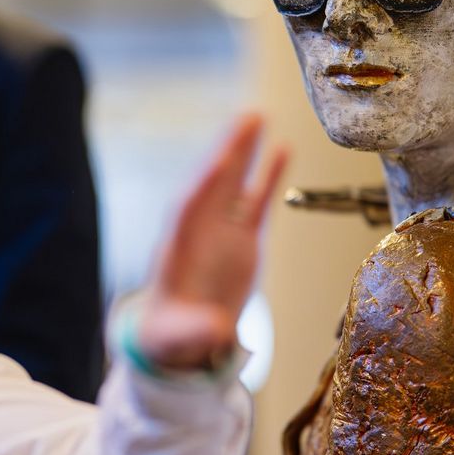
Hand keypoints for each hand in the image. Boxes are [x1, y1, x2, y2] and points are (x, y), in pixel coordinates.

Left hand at [137, 113, 286, 371]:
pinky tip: (282, 147)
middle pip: (212, 184)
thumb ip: (196, 332)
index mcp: (178, 249)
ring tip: (259, 116)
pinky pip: (257, 201)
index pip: (189, 211)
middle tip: (246, 118)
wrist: (180, 337)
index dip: (204, 188)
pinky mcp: (243, 239)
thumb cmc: (171, 335)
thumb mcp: (178, 338)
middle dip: (227, 153)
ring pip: (234, 183)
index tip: (219, 162)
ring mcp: (222, 231)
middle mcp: (199, 232)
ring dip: (245, 151)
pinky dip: (268, 175)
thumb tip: (218, 331)